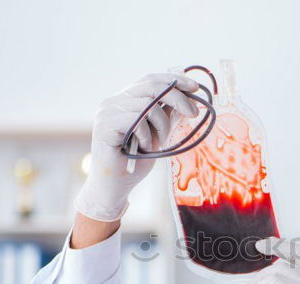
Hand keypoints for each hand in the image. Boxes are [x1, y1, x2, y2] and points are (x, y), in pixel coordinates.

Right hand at [74, 73, 199, 221]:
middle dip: (178, 98)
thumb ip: (168, 116)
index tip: (195, 88)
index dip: (174, 80)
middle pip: (152, 87)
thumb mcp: (158, 134)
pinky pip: (137, 120)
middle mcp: (114, 100)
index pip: (151, 80)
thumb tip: (190, 100)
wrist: (115, 186)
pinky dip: (146, 135)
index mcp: (126, 100)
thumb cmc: (135, 161)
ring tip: (156, 145)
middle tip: (194, 113)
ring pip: (148, 106)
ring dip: (161, 127)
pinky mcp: (104, 124)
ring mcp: (107, 111)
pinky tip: (142, 148)